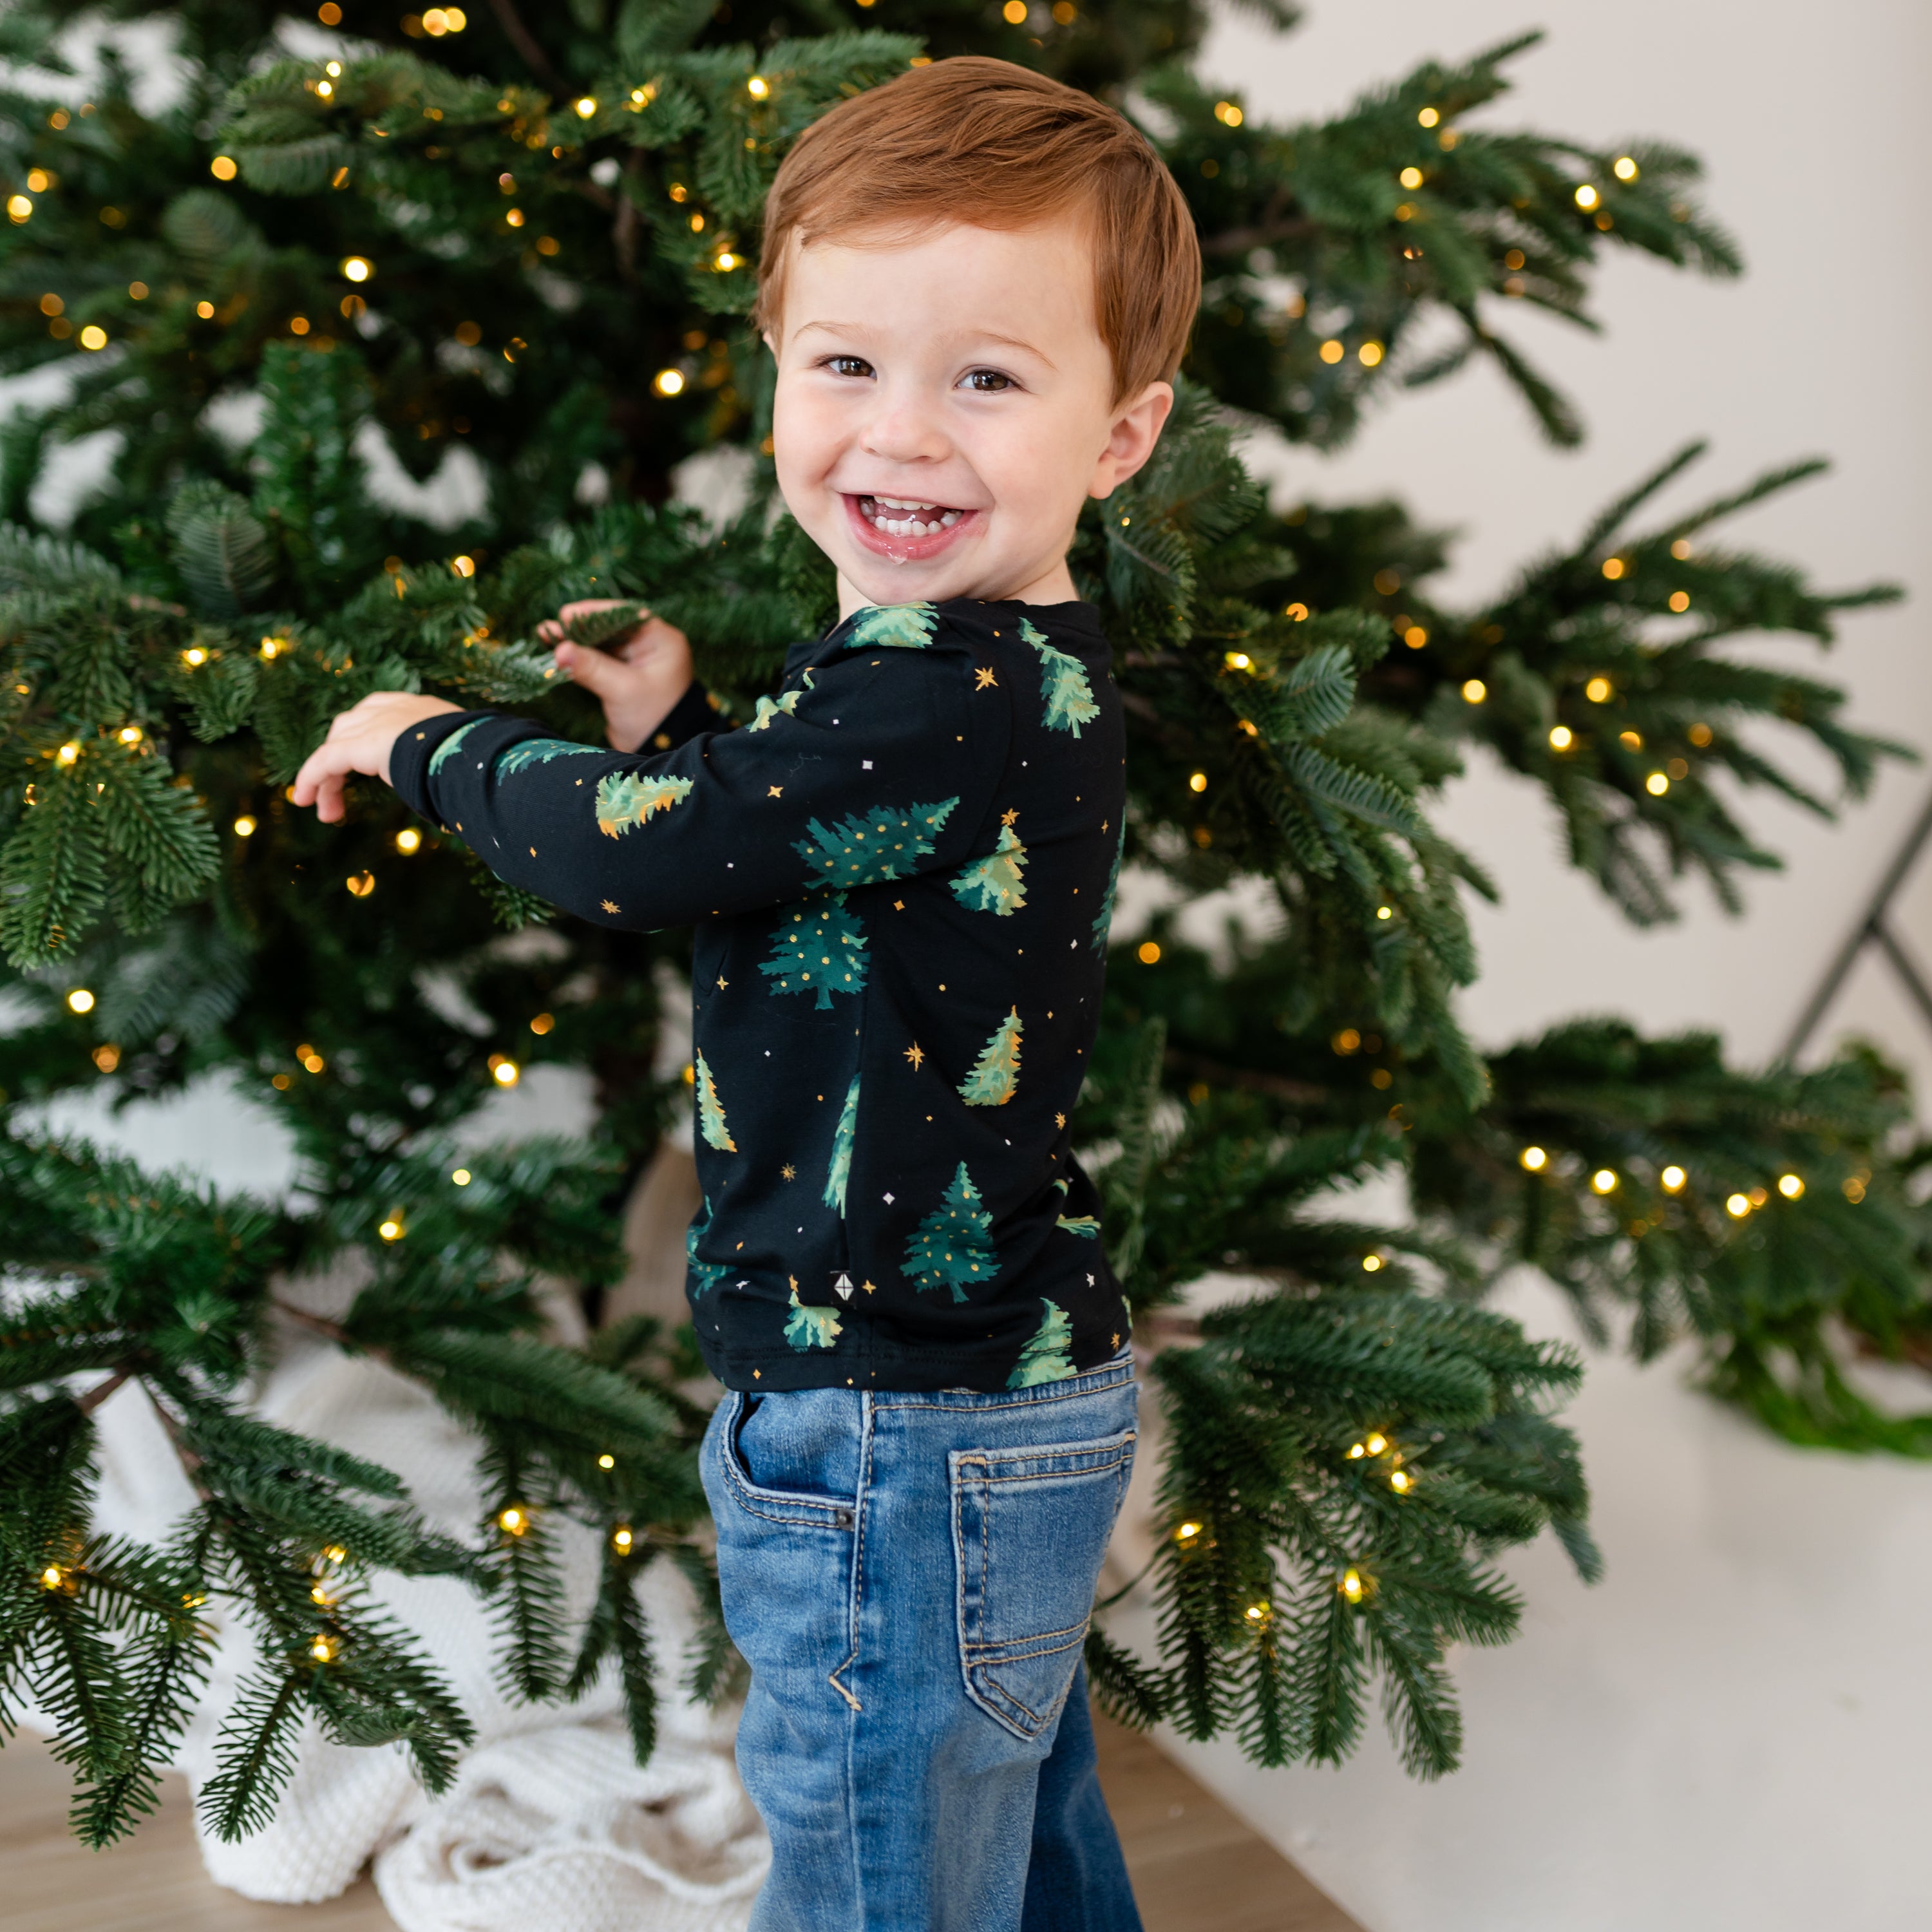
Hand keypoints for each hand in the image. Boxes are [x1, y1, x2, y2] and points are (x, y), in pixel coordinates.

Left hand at [292, 690, 464, 822]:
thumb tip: (469, 796)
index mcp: (426, 710)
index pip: (382, 713)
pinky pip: (326, 760)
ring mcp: (377, 722)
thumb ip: (452, 767)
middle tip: (341, 794)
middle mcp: (397, 708)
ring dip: (327, 777)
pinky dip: (311, 778)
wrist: (477, 759)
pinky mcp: (361, 743)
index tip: (364, 767)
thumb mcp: (465, 761)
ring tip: (327, 812)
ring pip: (336, 745)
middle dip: (340, 757)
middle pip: (351, 725)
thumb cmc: (482, 766)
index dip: (365, 737)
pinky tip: (304, 799)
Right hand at [538, 600, 693, 753]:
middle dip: (578, 628)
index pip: (624, 616)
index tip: (567, 615)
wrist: (662, 752)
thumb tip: (560, 650)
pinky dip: (578, 657)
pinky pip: (597, 659)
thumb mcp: (622, 689)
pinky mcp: (622, 676)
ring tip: (545, 636)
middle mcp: (649, 645)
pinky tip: (556, 653)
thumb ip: (592, 667)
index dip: (594, 613)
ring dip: (574, 642)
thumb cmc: (653, 719)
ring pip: (600, 643)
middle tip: (550, 628)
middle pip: (609, 627)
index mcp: (661, 640)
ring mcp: (635, 660)